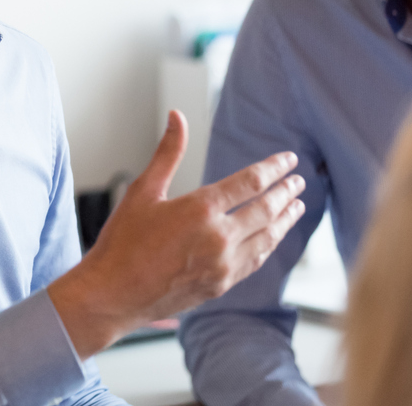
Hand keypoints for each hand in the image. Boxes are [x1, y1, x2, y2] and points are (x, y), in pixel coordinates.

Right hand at [48, 110, 305, 357]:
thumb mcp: (142, 191)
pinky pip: (255, 262)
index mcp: (200, 210)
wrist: (112, 295)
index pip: (251, 182)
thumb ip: (167, 153)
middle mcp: (219, 239)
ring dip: (285, 220)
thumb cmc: (122, 242)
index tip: (289, 160)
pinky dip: (269, 245)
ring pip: (268, 238)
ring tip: (297, 207)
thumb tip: (177, 116)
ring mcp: (223, 266)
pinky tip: (272, 238)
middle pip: (267, 210)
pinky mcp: (220, 286)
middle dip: (286, 193)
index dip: (274, 168)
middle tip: (299, 181)